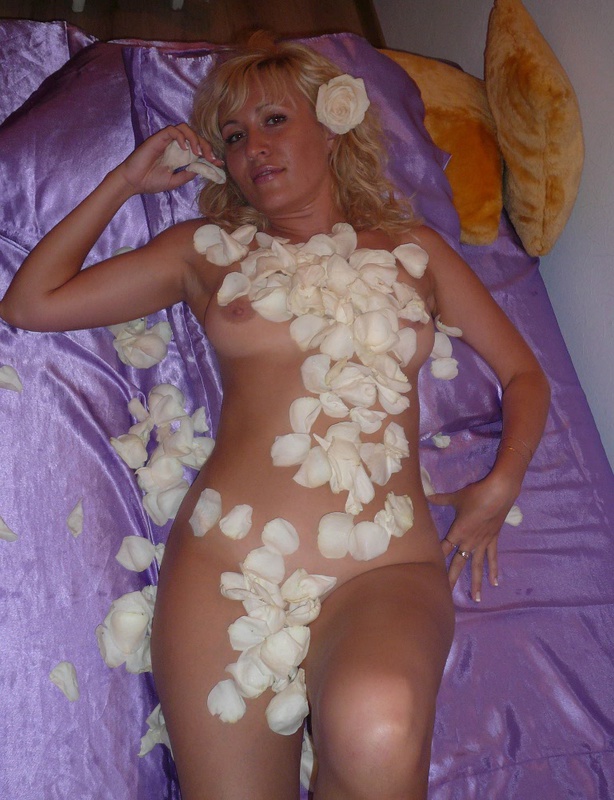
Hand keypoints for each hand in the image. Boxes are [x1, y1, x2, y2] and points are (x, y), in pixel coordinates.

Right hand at [116, 124, 222, 194]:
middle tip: (211, 158)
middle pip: (195, 136)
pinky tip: (185, 149)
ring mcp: (166, 140)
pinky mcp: (158, 138)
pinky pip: (172, 130)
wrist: (133, 182)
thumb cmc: (150, 181)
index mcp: (179, 154)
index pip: (198, 148)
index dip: (209, 153)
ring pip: (185, 128)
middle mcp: (174, 145)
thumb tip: (201, 170)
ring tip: (198, 153)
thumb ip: (187, 175)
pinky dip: (181, 137)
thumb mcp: (174, 181)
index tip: (218, 163)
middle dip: (206, 146)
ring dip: (195, 139)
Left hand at [429, 475, 517, 601]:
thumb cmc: (476, 495)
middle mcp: (469, 541)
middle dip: (452, 578)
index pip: (444, 548)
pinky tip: (495, 583)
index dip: (435, 558)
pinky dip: (494, 570)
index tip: (428, 571)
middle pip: (458, 563)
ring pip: (477, 566)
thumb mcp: (456, 498)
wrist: (499, 493)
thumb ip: (441, 499)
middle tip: (446, 594)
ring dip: (477, 582)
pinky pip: (492, 558)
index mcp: (458, 532)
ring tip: (476, 598)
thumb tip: (426, 495)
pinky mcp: (493, 540)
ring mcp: (482, 542)